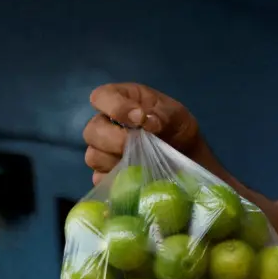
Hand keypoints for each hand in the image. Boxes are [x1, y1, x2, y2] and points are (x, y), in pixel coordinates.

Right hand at [83, 83, 204, 183]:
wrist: (185, 157)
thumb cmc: (176, 129)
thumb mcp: (176, 116)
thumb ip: (162, 115)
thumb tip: (148, 122)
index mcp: (120, 99)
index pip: (100, 97)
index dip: (115, 107)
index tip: (139, 119)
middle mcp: (106, 124)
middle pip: (91, 131)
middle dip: (113, 140)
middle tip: (137, 145)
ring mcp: (103, 151)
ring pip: (93, 157)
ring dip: (115, 161)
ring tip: (141, 162)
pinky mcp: (106, 175)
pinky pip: (100, 180)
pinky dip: (116, 181)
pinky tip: (136, 178)